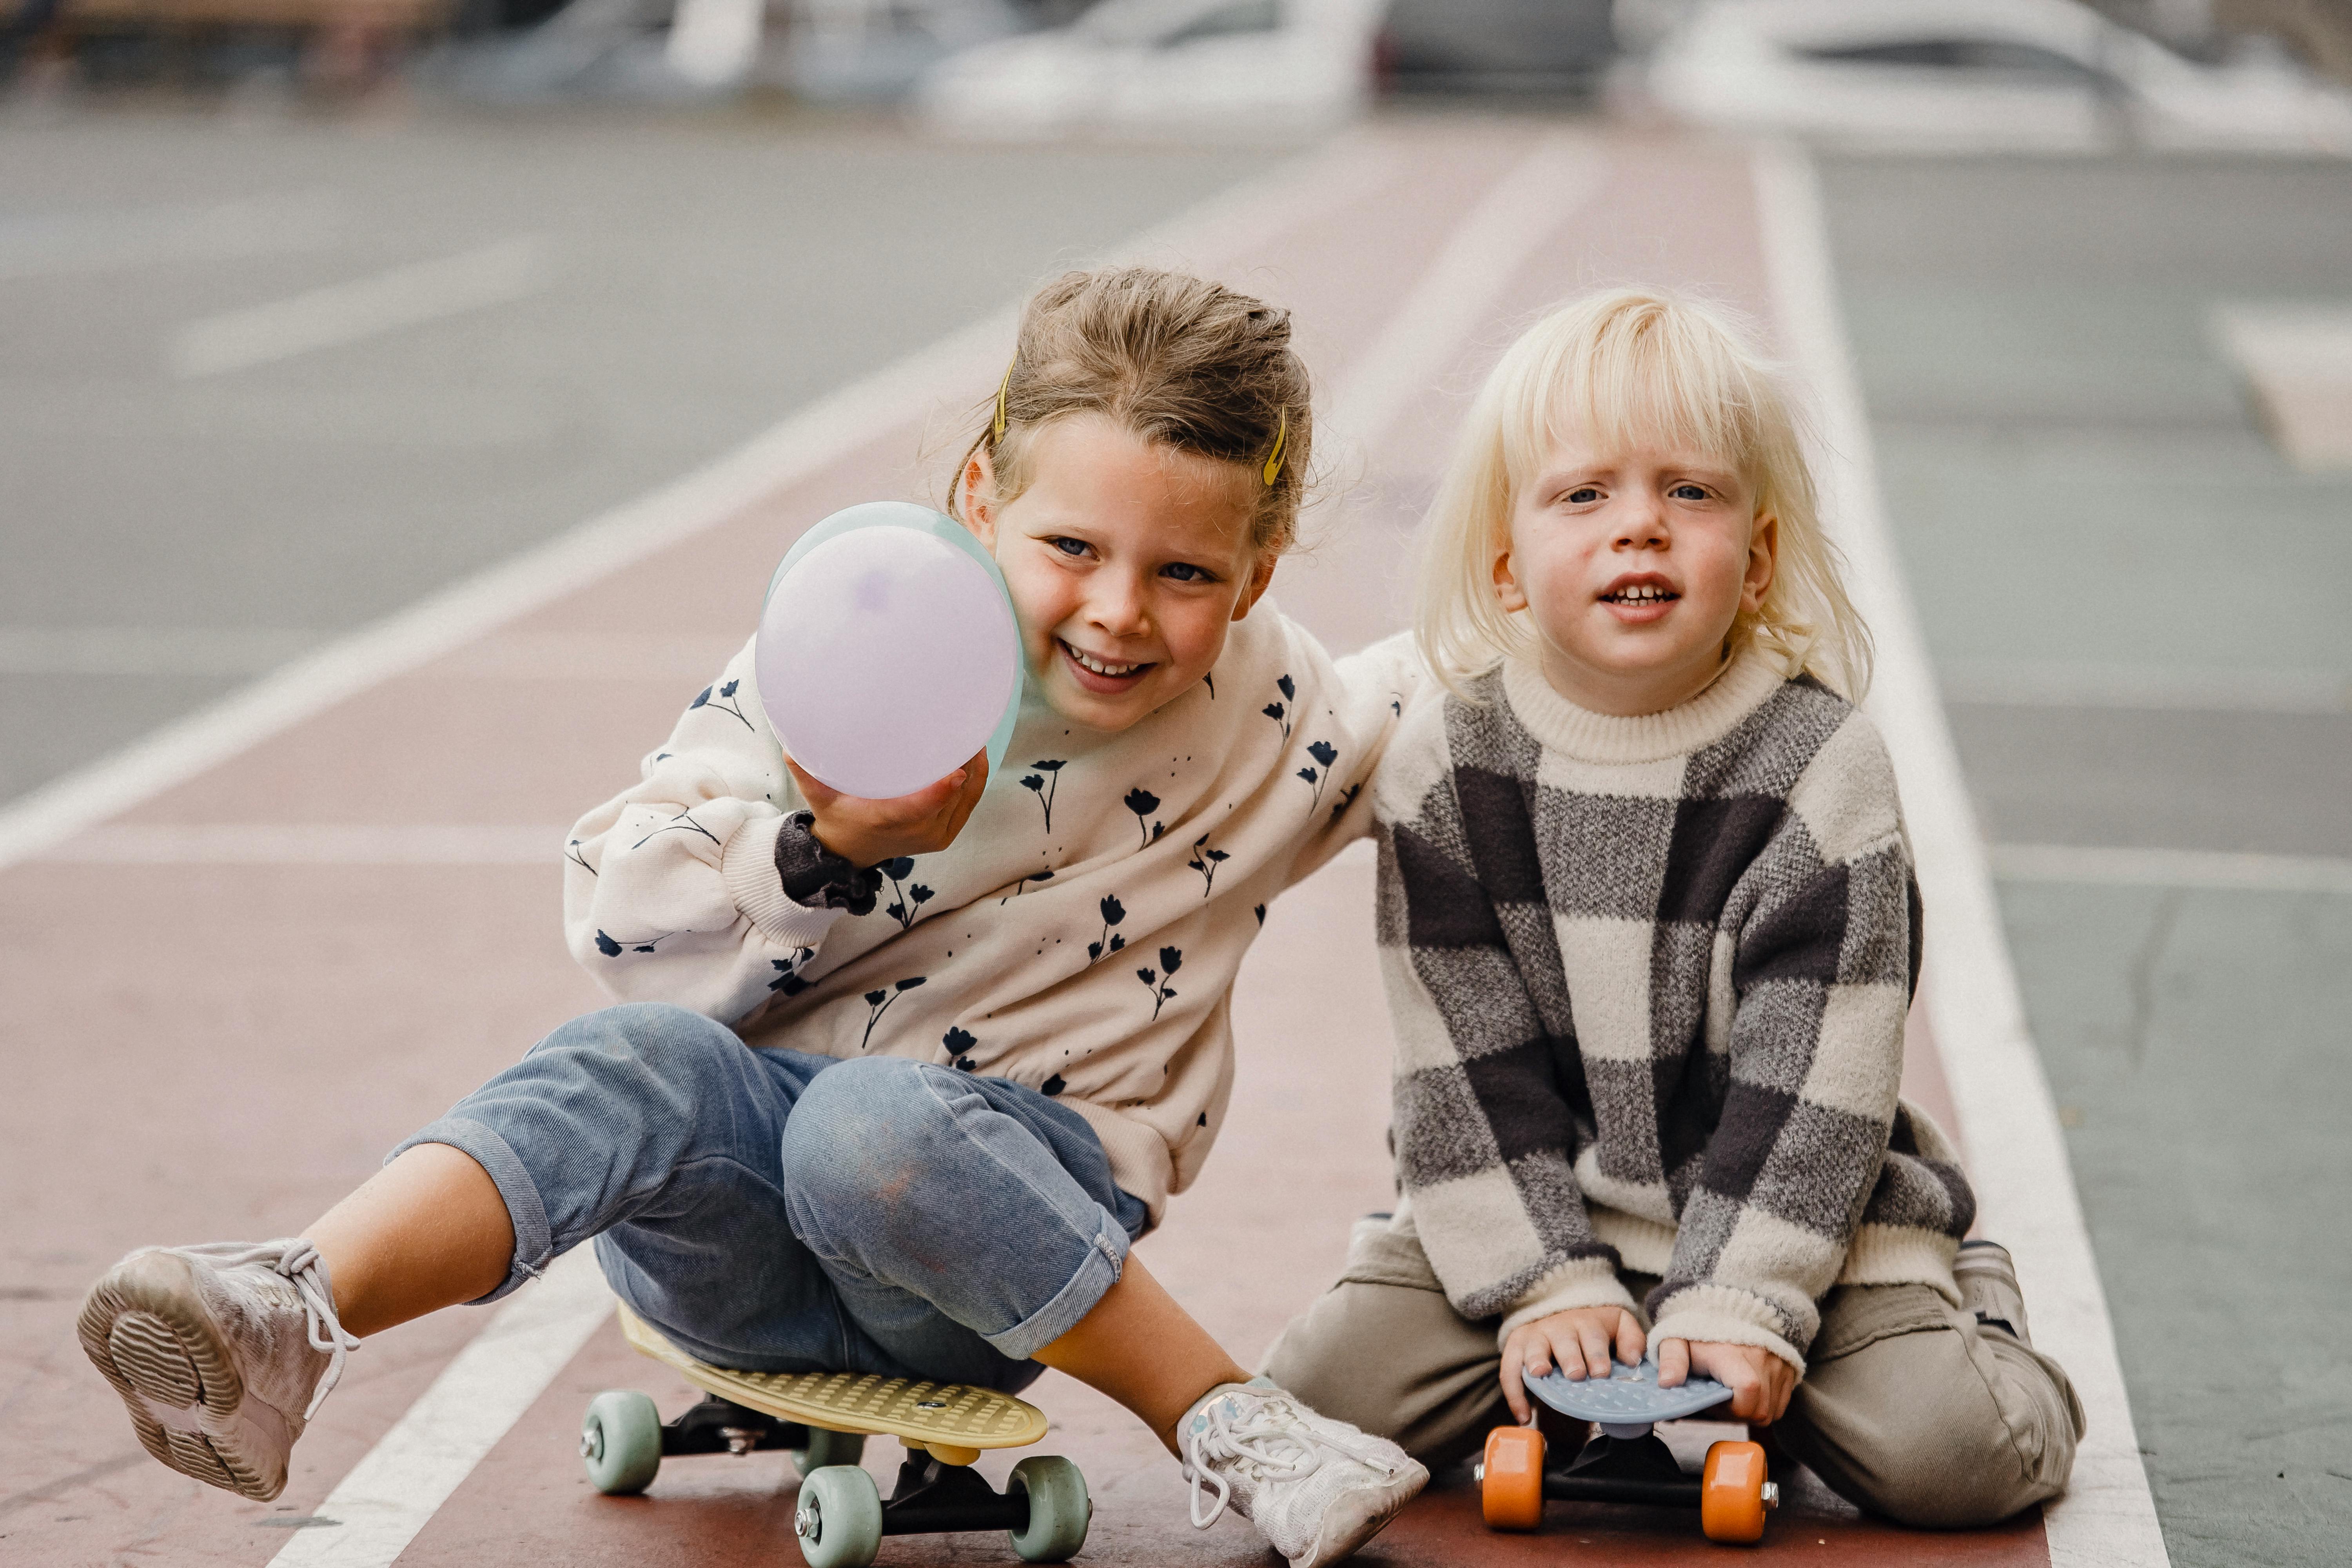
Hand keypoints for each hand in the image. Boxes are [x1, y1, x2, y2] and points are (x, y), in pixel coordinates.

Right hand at [785, 749, 988, 868]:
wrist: (850, 853)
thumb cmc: (837, 818)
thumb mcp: (819, 798)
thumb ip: (806, 773)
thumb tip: (790, 747)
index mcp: (888, 820)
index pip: (922, 807)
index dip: (942, 790)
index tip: (958, 769)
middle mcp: (918, 832)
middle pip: (954, 797)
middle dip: (966, 764)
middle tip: (970, 729)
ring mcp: (935, 835)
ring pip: (966, 799)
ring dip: (974, 769)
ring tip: (975, 736)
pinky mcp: (945, 835)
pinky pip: (969, 806)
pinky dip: (976, 783)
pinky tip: (977, 757)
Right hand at [1498, 1306, 1646, 1423]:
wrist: (1561, 1314)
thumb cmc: (1593, 1330)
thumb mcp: (1618, 1326)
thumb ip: (1631, 1339)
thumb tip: (1633, 1360)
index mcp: (1586, 1323)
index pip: (1592, 1336)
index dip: (1597, 1354)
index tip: (1602, 1373)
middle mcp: (1559, 1326)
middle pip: (1564, 1340)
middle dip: (1570, 1357)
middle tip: (1576, 1374)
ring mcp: (1535, 1335)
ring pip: (1533, 1347)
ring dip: (1536, 1359)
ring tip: (1539, 1373)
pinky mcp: (1516, 1346)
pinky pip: (1508, 1368)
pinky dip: (1513, 1392)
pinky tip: (1524, 1416)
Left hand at [1656, 1339, 1798, 1424]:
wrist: (1729, 1303)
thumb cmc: (1700, 1326)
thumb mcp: (1676, 1339)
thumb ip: (1671, 1360)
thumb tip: (1667, 1383)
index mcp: (1732, 1353)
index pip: (1747, 1390)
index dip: (1729, 1408)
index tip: (1712, 1398)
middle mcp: (1762, 1359)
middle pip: (1760, 1411)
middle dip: (1737, 1414)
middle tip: (1718, 1398)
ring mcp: (1779, 1365)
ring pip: (1771, 1411)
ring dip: (1750, 1411)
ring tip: (1730, 1394)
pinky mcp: (1789, 1369)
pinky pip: (1781, 1404)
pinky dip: (1764, 1405)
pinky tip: (1744, 1392)